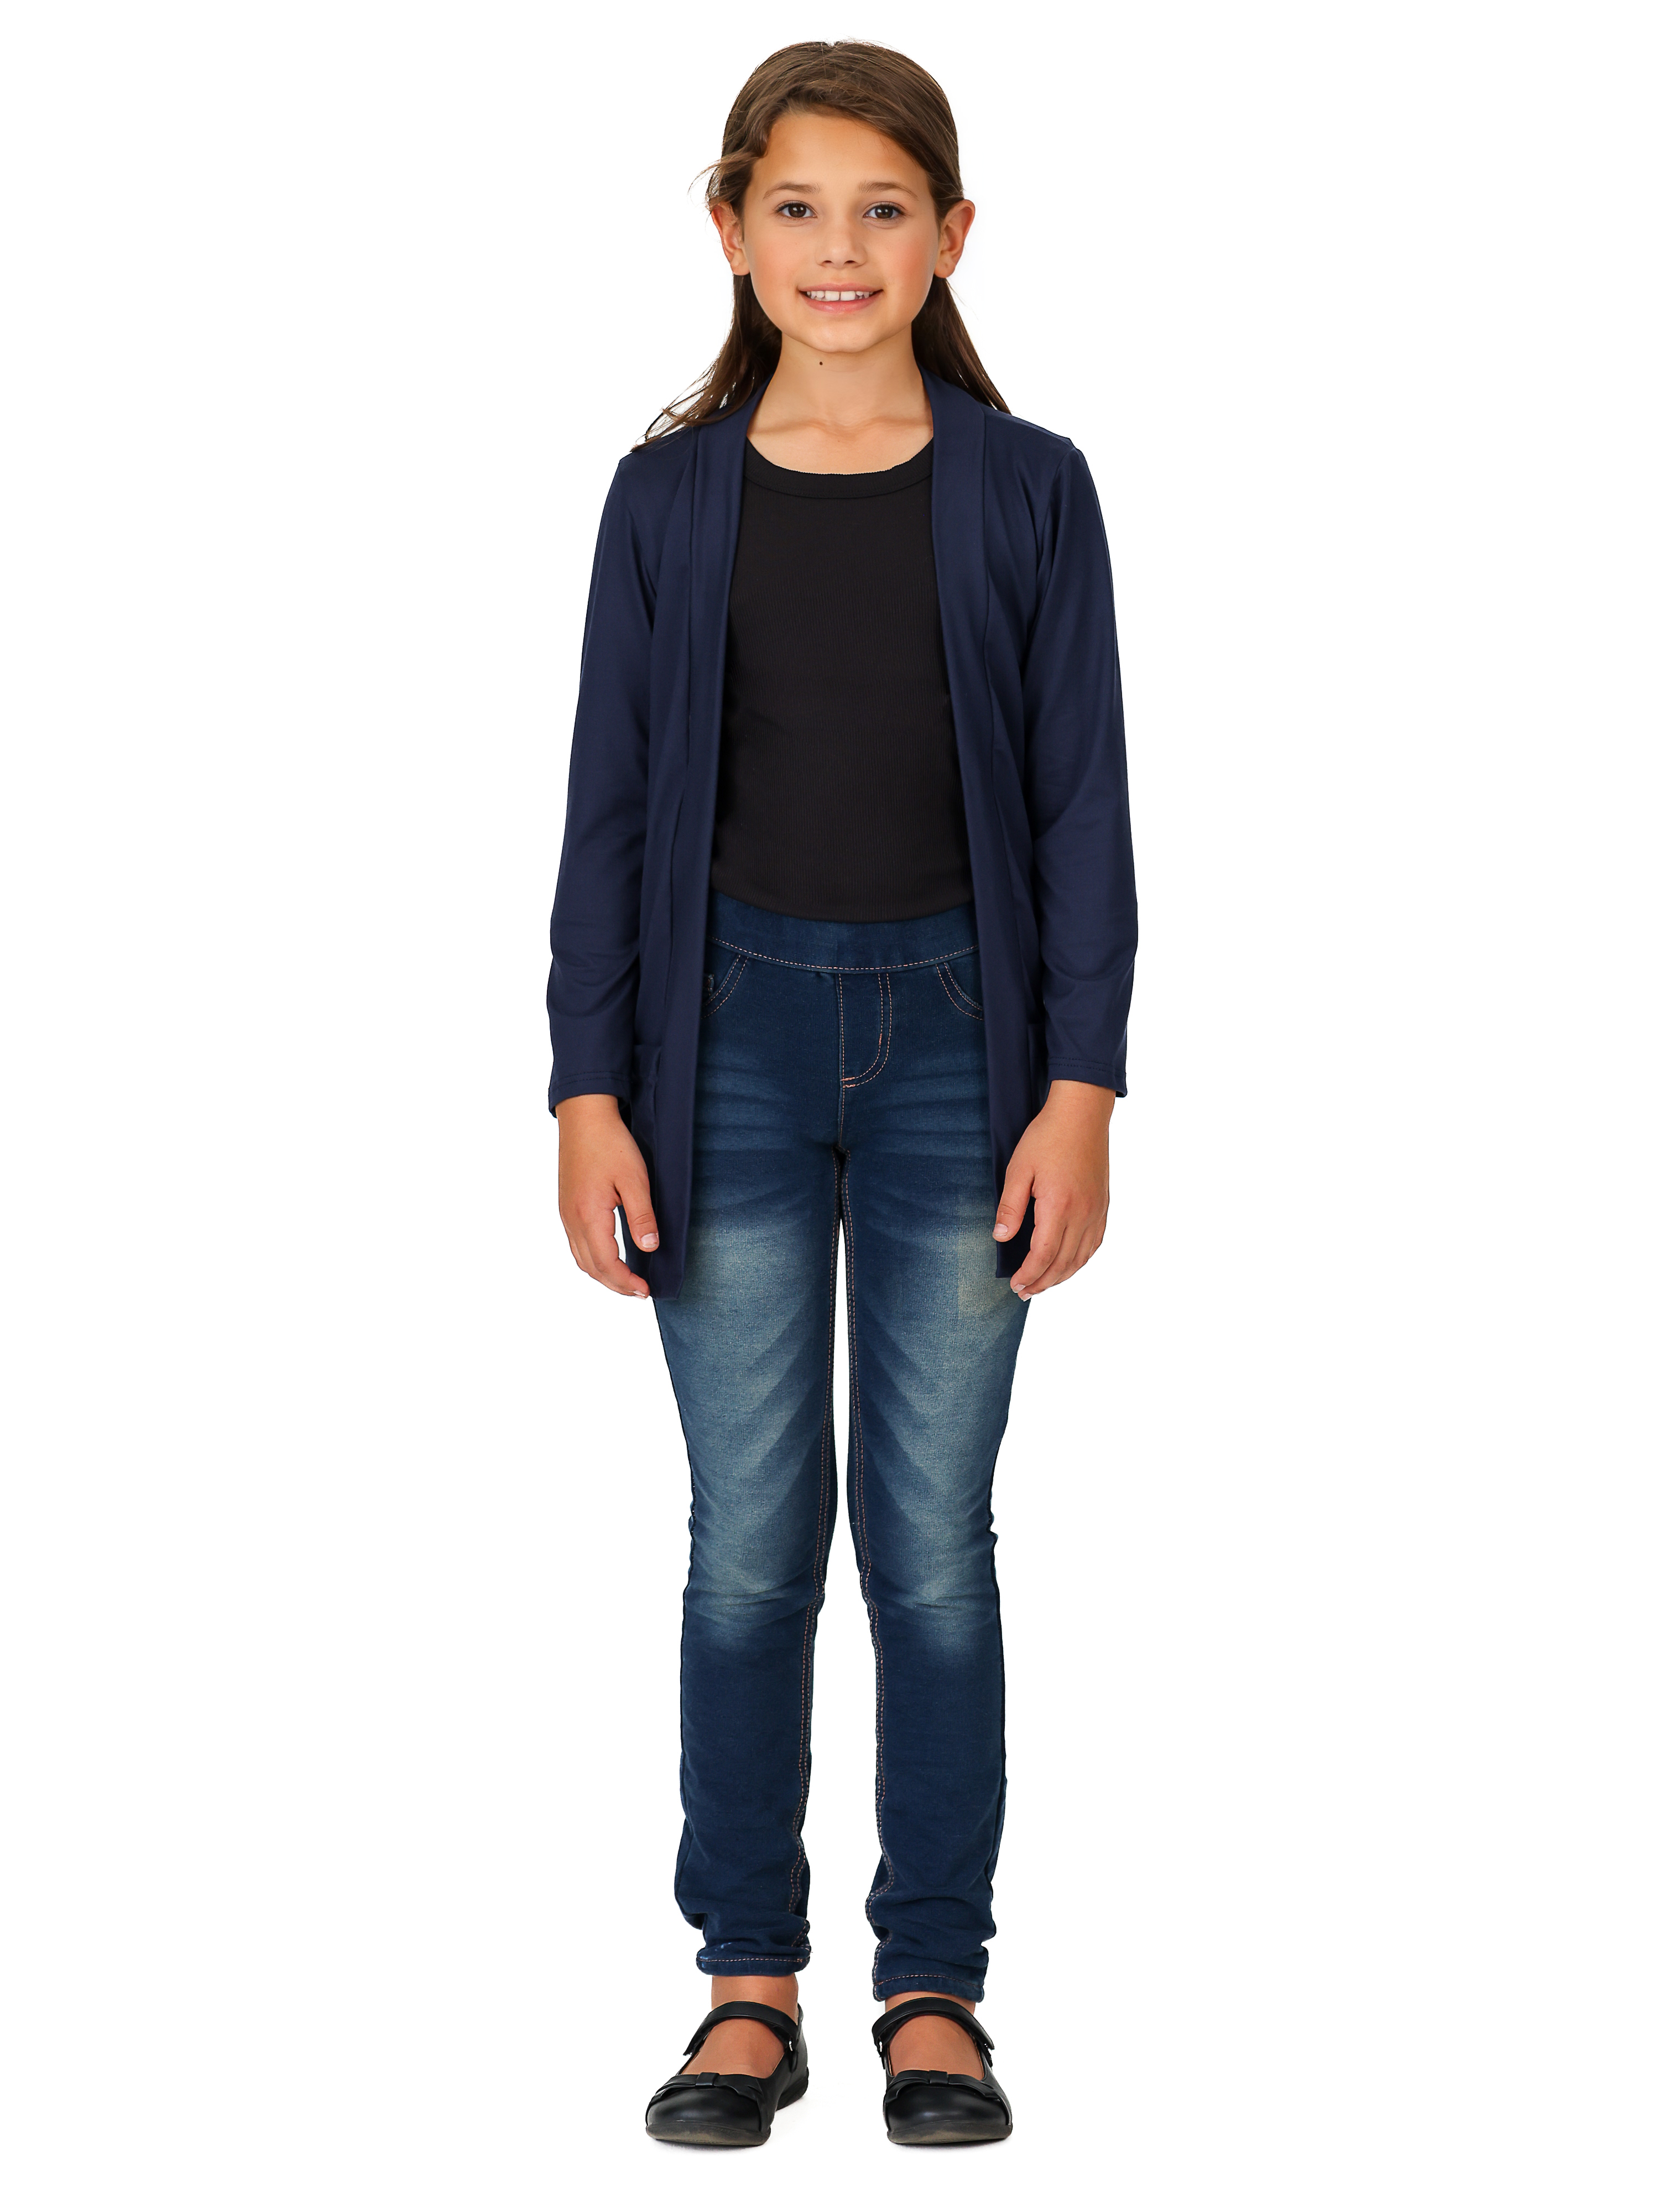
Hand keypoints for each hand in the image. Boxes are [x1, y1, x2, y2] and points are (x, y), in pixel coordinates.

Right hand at [554, 1094, 657, 1296]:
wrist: (583, 1117)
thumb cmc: (610, 1143)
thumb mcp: (634, 1178)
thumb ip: (642, 1215)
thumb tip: (649, 1247)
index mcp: (589, 1215)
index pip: (607, 1263)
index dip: (626, 1282)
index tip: (645, 1290)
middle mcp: (572, 1219)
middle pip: (590, 1267)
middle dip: (614, 1284)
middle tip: (638, 1292)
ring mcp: (565, 1213)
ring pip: (580, 1257)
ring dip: (602, 1274)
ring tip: (625, 1280)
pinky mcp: (566, 1205)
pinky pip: (576, 1243)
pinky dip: (592, 1259)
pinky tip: (608, 1256)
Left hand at [992, 1079, 1113, 1298]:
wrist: (1082, 1114)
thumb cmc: (1047, 1137)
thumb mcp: (1019, 1169)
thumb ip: (1010, 1207)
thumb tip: (1001, 1238)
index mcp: (1059, 1206)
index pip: (1043, 1255)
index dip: (1028, 1274)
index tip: (1014, 1285)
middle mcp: (1083, 1214)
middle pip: (1063, 1263)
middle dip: (1042, 1282)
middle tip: (1024, 1292)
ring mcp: (1097, 1211)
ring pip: (1081, 1257)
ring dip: (1061, 1276)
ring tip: (1042, 1284)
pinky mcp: (1103, 1205)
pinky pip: (1094, 1243)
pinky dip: (1080, 1260)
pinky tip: (1068, 1264)